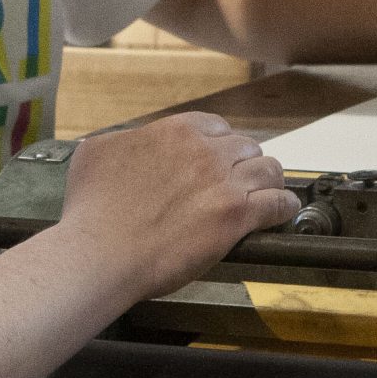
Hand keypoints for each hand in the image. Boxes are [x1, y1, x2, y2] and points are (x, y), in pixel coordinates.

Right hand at [60, 112, 297, 299]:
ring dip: (269, 181)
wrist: (101, 250)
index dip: (219, 143)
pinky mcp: (237, 217)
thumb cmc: (92, 209)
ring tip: (267, 192)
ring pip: (269, 170)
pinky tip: (283, 211)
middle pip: (246, 146)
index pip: (216, 127)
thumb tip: (130, 143)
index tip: (217, 157)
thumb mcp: (97, 152)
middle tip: (239, 179)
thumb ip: (124, 141)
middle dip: (244, 161)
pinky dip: (284, 206)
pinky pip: (279, 203)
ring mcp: (224, 183)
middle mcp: (206, 152)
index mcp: (176, 131)